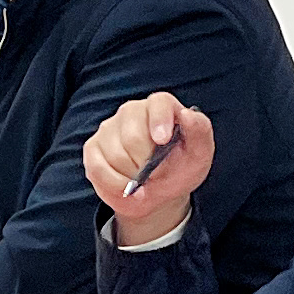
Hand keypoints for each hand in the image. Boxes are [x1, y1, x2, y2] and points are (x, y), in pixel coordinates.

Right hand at [81, 95, 212, 243]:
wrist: (159, 191)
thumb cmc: (180, 167)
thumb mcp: (199, 153)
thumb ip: (199, 131)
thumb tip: (187, 115)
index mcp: (161, 107)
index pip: (158, 103)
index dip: (159, 120)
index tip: (162, 140)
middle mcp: (132, 111)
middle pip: (133, 136)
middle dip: (146, 164)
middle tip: (157, 174)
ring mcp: (109, 128)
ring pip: (115, 155)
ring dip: (132, 178)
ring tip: (143, 181)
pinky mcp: (93, 148)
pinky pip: (98, 168)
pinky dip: (115, 185)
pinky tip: (127, 188)